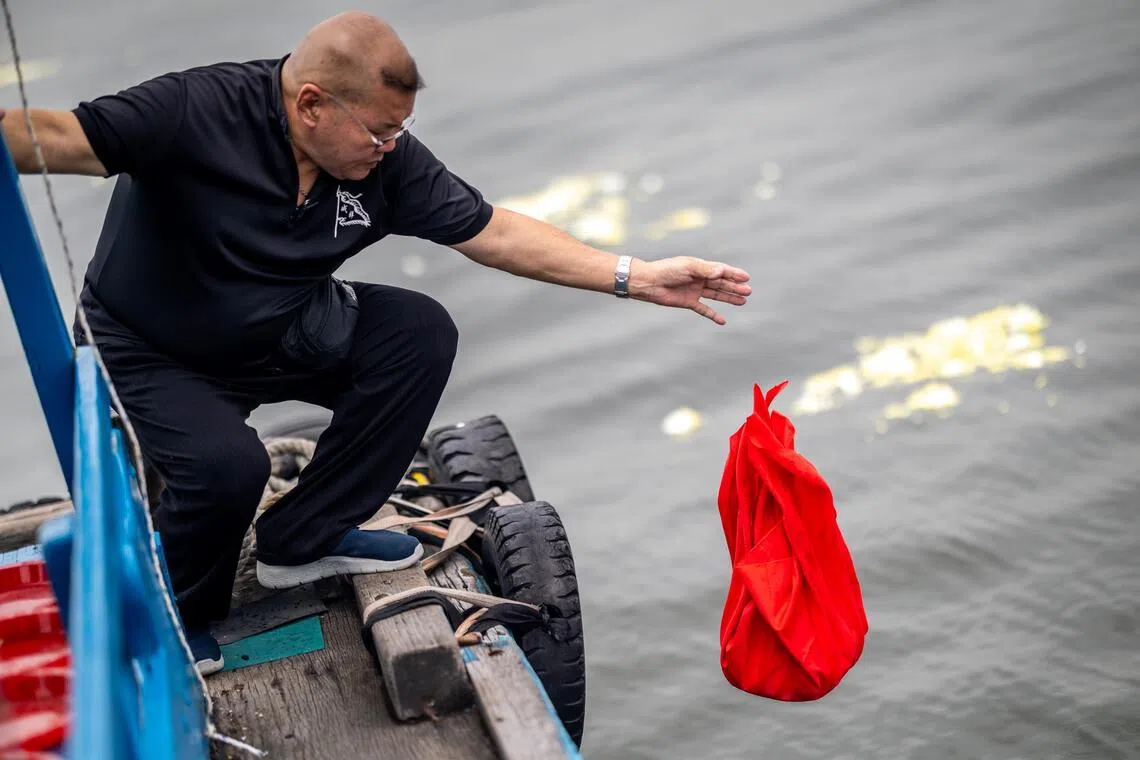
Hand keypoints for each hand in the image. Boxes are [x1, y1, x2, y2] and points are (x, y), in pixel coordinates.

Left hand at [630, 256, 750, 324]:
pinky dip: (713, 314)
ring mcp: (694, 291)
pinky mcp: (688, 302)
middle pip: (721, 283)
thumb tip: (722, 271)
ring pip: (716, 295)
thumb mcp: (688, 267)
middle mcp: (699, 278)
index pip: (721, 271)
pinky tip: (722, 320)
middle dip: (735, 287)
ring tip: (743, 301)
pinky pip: (703, 309)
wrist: (649, 283)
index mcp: (700, 267)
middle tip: (748, 291)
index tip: (746, 277)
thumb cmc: (667, 270)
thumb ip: (705, 270)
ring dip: (729, 298)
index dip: (734, 274)